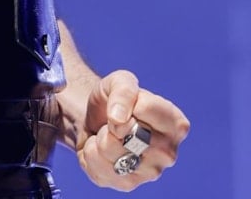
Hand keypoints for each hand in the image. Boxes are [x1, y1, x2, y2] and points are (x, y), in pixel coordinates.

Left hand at [76, 69, 189, 190]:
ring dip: (99, 137)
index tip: (124, 105)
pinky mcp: (127, 184)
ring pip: (109, 149)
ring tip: (109, 135)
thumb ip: (124, 91)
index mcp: (175, 124)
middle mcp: (168, 153)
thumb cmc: (114, 100)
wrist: (97, 121)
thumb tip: (118, 118)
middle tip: (115, 122)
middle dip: (111, 122)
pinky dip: (90, 153)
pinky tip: (101, 150)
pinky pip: (97, 166)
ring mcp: (149, 172)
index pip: (144, 108)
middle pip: (127, 132)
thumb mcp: (120, 81)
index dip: (124, 102)